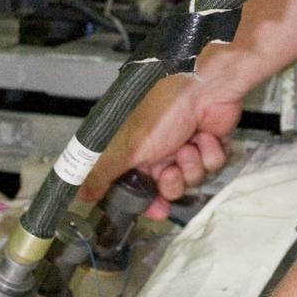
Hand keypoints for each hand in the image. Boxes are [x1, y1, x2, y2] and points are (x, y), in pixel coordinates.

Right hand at [79, 70, 245, 216]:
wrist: (205, 86)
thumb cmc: (162, 110)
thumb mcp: (126, 147)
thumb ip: (103, 174)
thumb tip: (82, 195)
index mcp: (136, 149)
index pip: (138, 186)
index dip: (148, 201)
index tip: (156, 210)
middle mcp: (161, 149)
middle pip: (168, 188)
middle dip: (172, 183)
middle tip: (171, 170)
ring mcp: (188, 145)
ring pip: (192, 179)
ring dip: (191, 165)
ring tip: (188, 145)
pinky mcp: (212, 143)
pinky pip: (213, 165)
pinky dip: (210, 152)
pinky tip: (205, 135)